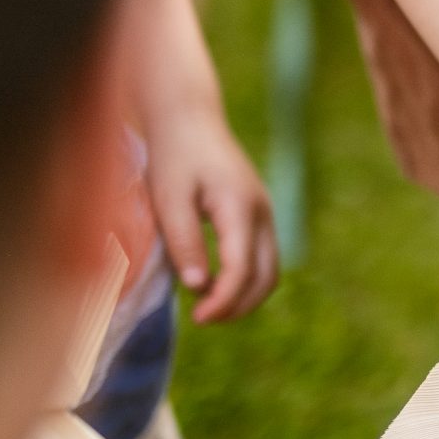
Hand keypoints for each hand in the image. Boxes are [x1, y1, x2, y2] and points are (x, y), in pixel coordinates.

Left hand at [140, 96, 278, 323]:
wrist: (190, 120)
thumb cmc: (174, 157)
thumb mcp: (169, 199)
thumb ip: (184, 242)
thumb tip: (198, 287)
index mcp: (239, 207)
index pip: (242, 268)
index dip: (224, 300)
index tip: (198, 318)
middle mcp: (262, 212)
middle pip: (268, 276)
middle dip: (240, 306)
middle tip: (203, 318)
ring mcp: (265, 213)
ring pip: (270, 269)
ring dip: (244, 295)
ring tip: (208, 305)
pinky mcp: (258, 214)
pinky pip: (262, 257)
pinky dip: (244, 278)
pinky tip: (213, 281)